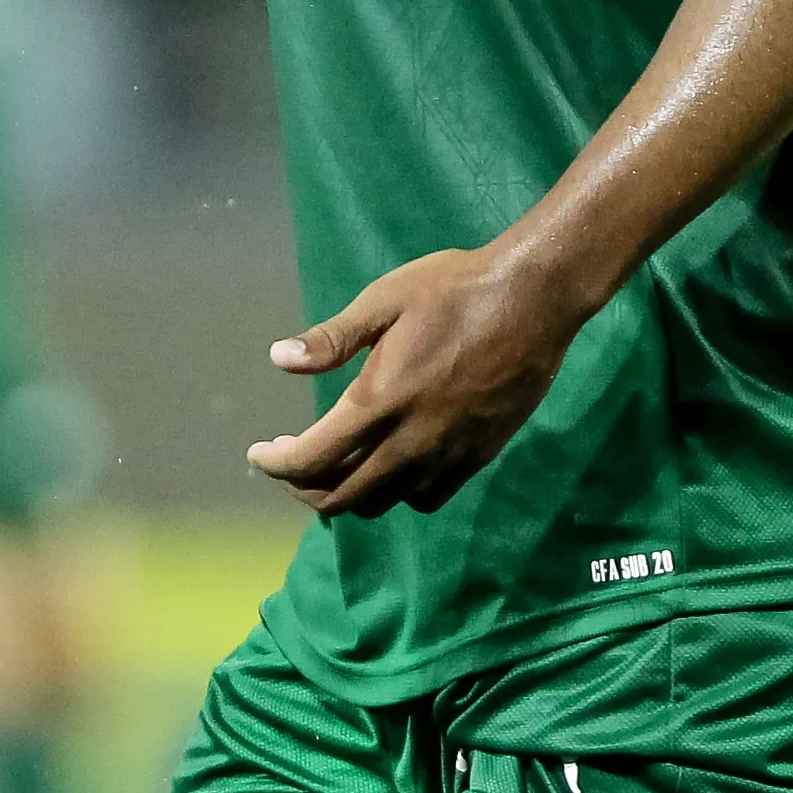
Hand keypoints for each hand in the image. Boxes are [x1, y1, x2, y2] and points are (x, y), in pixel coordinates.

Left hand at [246, 243, 587, 516]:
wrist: (535, 300)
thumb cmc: (455, 290)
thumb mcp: (385, 300)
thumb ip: (332, 339)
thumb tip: (278, 358)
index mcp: (379, 401)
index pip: (311, 459)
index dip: (275, 465)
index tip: (258, 455)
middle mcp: (410, 442)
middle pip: (341, 496)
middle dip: (304, 486)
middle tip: (290, 460)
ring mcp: (446, 455)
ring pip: (382, 503)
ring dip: (348, 492)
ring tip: (336, 464)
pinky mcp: (476, 458)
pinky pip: (425, 499)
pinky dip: (396, 493)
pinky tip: (391, 465)